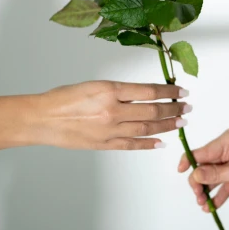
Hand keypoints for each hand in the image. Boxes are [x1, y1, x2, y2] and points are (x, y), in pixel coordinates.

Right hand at [32, 80, 189, 150]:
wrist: (42, 119)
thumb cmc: (62, 98)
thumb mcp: (93, 85)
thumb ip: (117, 90)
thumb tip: (143, 94)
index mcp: (109, 90)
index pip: (148, 91)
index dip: (168, 92)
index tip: (181, 91)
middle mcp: (112, 110)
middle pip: (151, 110)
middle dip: (173, 108)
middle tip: (187, 107)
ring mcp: (109, 130)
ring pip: (146, 128)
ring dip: (167, 125)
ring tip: (181, 122)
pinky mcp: (104, 144)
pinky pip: (132, 144)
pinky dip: (149, 143)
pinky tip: (161, 142)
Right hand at [178, 129, 228, 210]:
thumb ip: (216, 174)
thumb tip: (195, 175)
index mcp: (228, 141)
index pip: (201, 151)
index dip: (188, 162)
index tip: (180, 173)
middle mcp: (228, 149)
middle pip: (204, 166)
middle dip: (199, 182)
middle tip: (198, 198)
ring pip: (211, 177)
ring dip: (206, 191)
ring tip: (204, 206)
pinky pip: (222, 185)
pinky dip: (217, 195)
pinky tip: (213, 207)